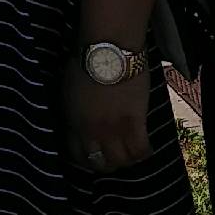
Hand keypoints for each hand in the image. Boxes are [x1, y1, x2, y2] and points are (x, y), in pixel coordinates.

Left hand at [62, 59, 151, 174]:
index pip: (77, 155)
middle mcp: (92, 132)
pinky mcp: (135, 123)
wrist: (108, 50)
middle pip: (100, 163)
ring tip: (130, 153)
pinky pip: (140, 150)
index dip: (86, 159)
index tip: (92, 155)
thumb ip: (74, 111)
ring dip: (126, 160)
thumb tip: (79, 120)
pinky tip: (146, 148)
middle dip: (106, 164)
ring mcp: (114, 130)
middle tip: (113, 157)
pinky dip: (144, 153)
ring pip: (121, 161)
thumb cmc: (86, 61)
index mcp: (73, 124)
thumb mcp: (69, 91)